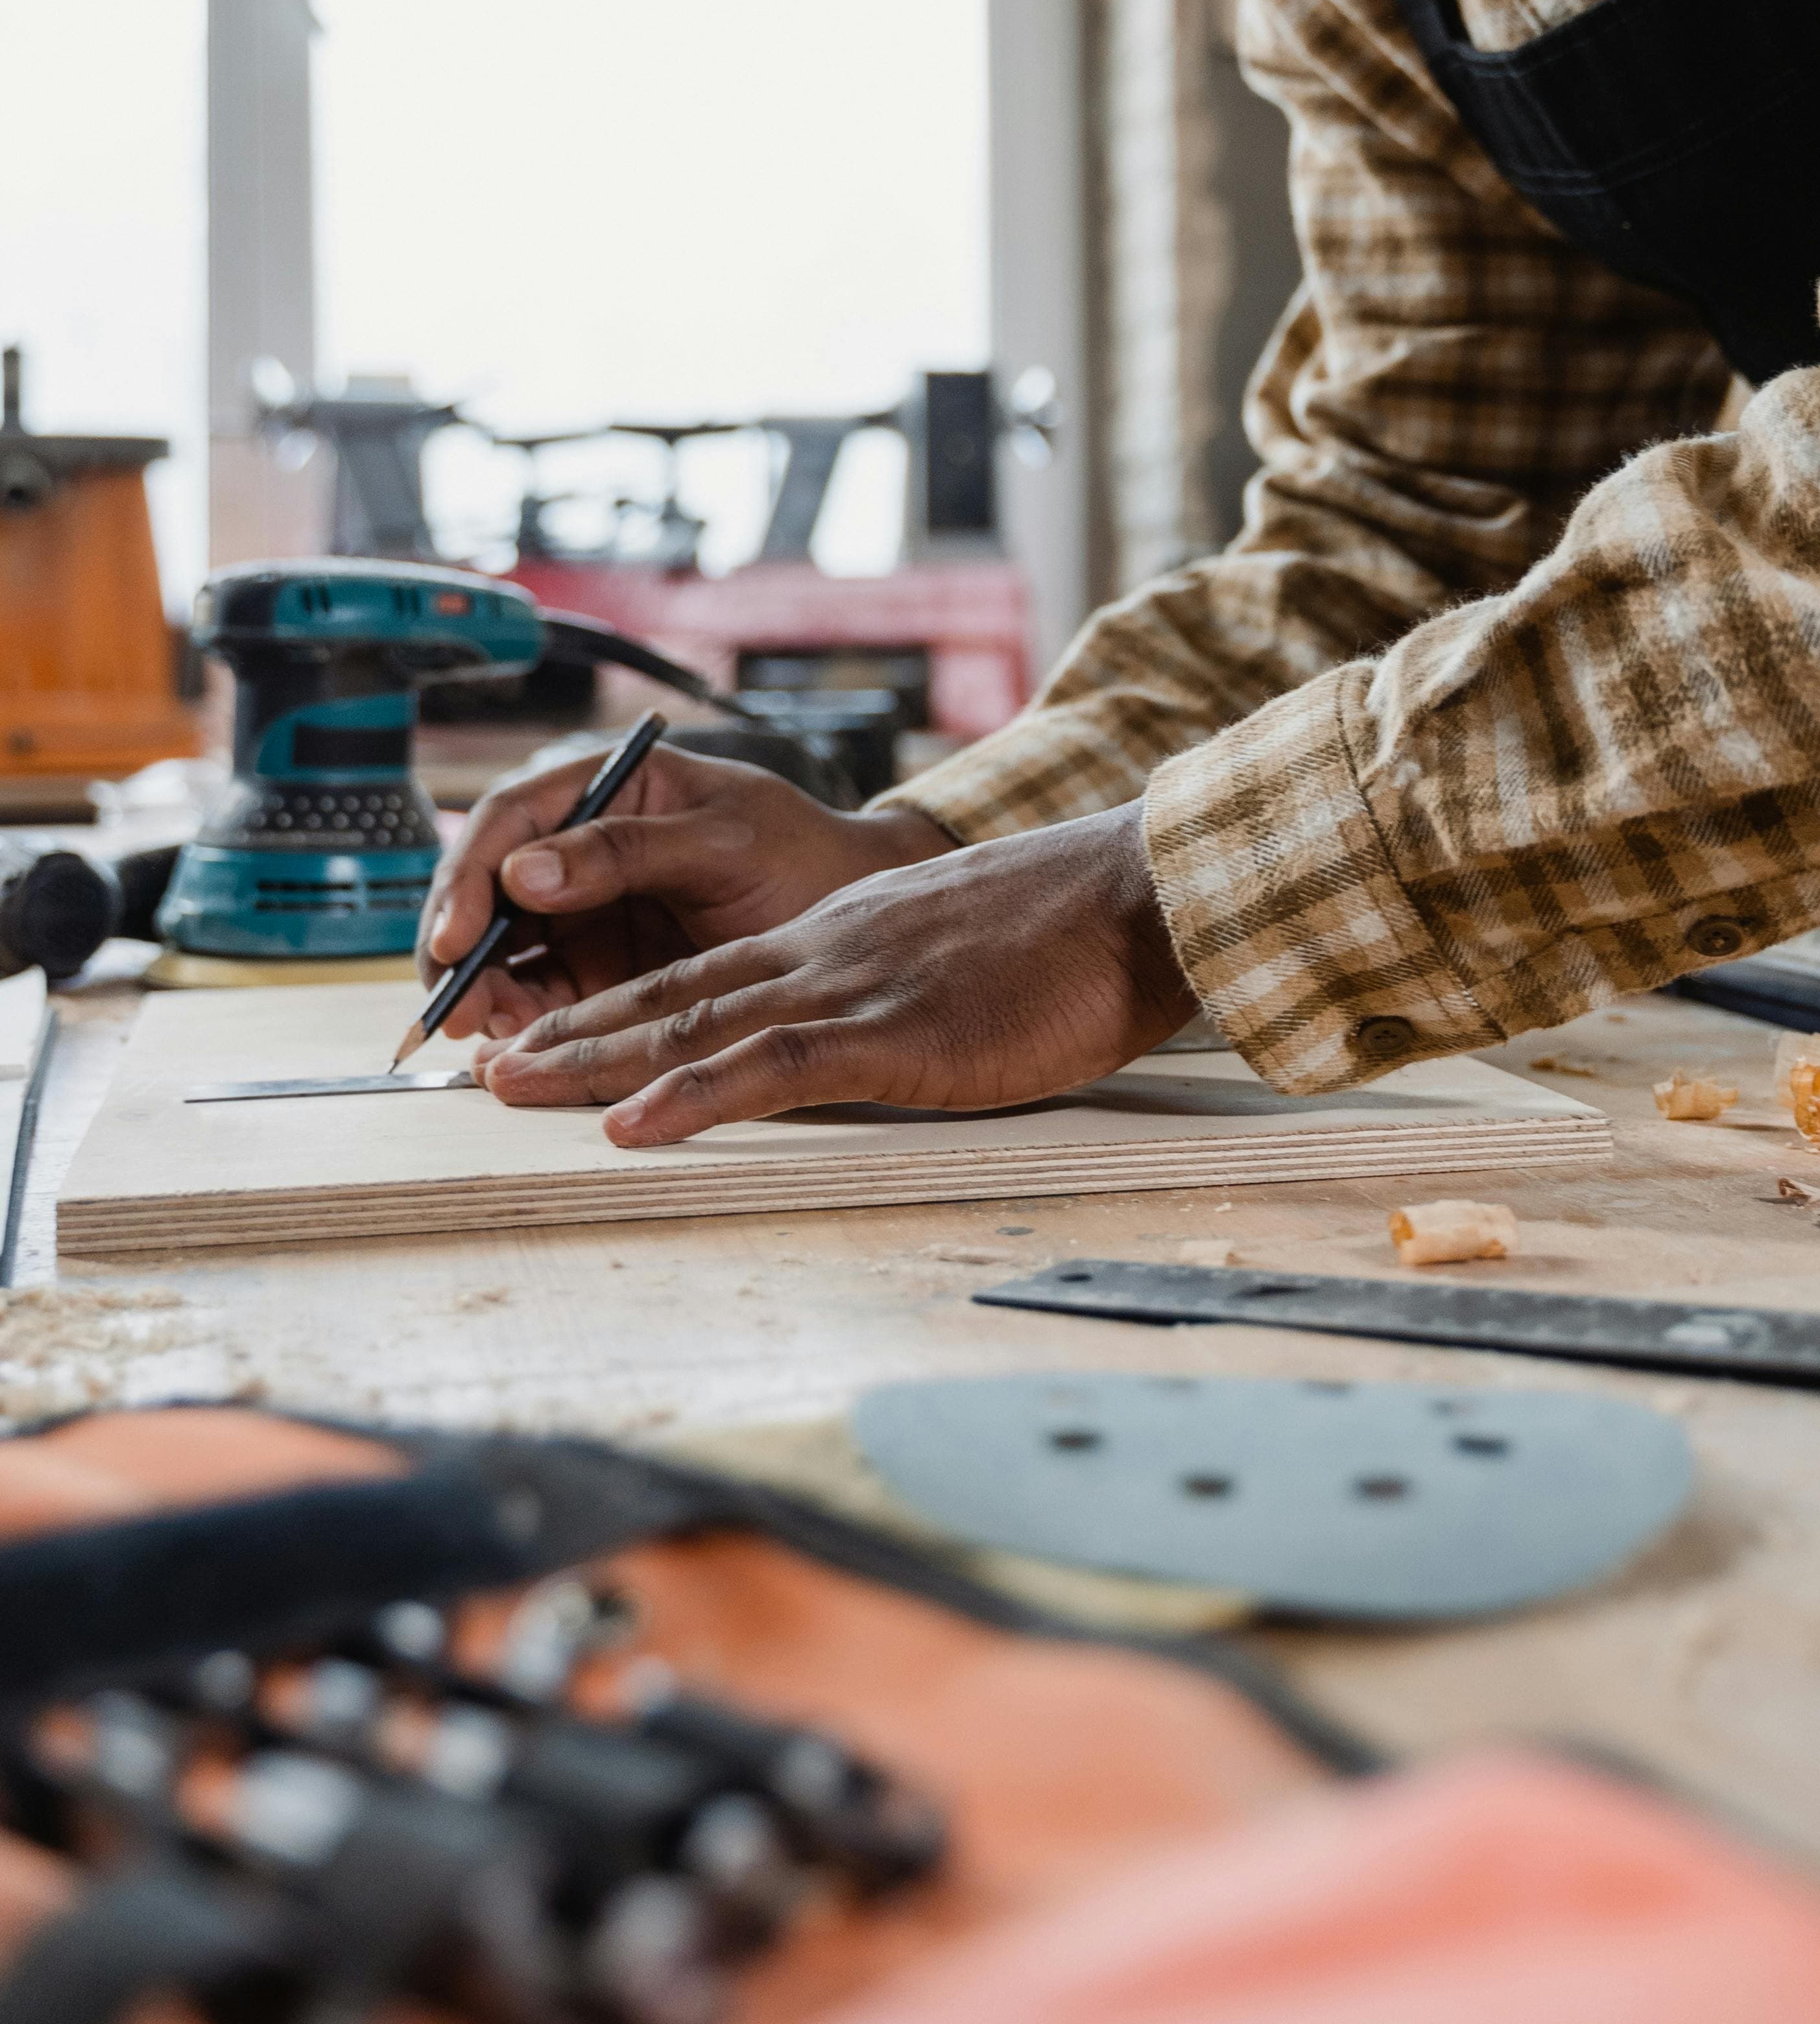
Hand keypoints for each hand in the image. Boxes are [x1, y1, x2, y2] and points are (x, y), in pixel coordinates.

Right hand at [418, 742, 950, 1040]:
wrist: (858, 912)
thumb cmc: (802, 852)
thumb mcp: (724, 838)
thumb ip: (627, 849)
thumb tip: (523, 872)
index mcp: (607, 786)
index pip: (512, 821)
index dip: (471, 878)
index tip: (457, 936)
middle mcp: (583, 846)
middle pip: (489, 891)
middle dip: (464, 950)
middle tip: (460, 1009)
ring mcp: (588, 911)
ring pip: (505, 950)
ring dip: (485, 994)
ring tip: (490, 1040)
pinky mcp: (603, 969)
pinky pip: (543, 995)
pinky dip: (521, 1025)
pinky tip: (513, 1055)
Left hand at [477, 798, 1198, 1143]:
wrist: (1136, 898)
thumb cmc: (1070, 935)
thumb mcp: (962, 952)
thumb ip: (905, 983)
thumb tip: (884, 1026)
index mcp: (840, 938)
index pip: (705, 973)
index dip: (617, 1007)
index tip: (548, 1036)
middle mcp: (824, 954)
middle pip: (672, 995)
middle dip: (570, 1032)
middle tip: (479, 1065)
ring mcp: (852, 991)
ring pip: (697, 1023)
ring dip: (593, 1060)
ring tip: (509, 1087)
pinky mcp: (893, 1035)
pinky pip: (772, 1067)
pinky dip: (693, 1097)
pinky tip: (632, 1125)